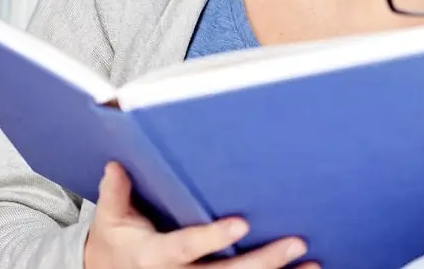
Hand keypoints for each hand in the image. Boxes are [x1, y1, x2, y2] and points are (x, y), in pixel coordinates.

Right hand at [83, 162, 315, 268]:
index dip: (213, 237)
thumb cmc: (117, 244)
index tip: (241, 223)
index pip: (186, 248)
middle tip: (296, 243)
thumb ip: (115, 193)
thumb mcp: (111, 221)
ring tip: (312, 263)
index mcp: (155, 257)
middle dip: (262, 261)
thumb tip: (116, 165)